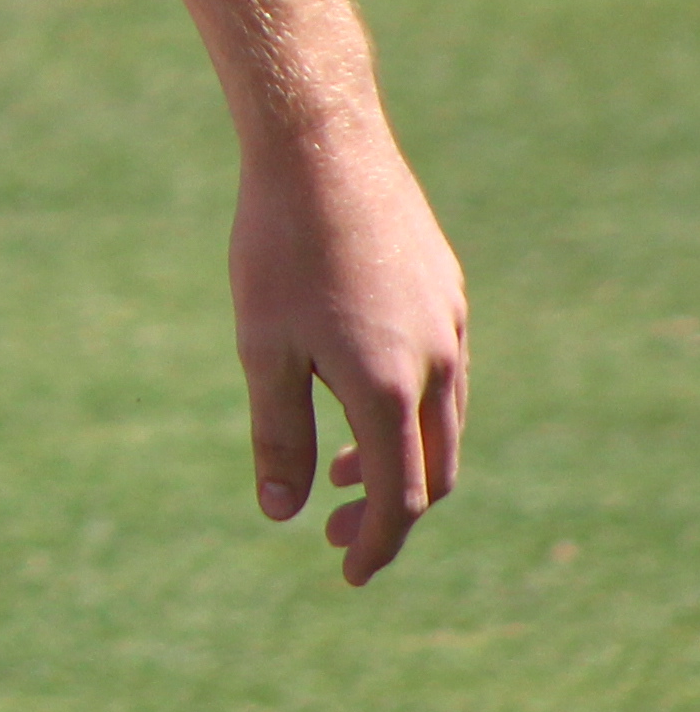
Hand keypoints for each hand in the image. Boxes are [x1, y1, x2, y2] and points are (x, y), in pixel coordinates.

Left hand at [229, 124, 467, 583]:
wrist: (321, 140)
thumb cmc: (277, 243)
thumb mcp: (263, 345)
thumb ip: (278, 432)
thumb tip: (281, 511)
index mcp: (389, 387)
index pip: (400, 498)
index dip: (375, 543)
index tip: (345, 572)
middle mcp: (437, 362)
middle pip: (433, 468)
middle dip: (387, 509)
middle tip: (333, 530)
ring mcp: (450, 323)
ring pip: (440, 419)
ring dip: (395, 456)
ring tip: (334, 466)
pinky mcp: (446, 289)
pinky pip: (442, 371)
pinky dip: (407, 406)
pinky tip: (356, 390)